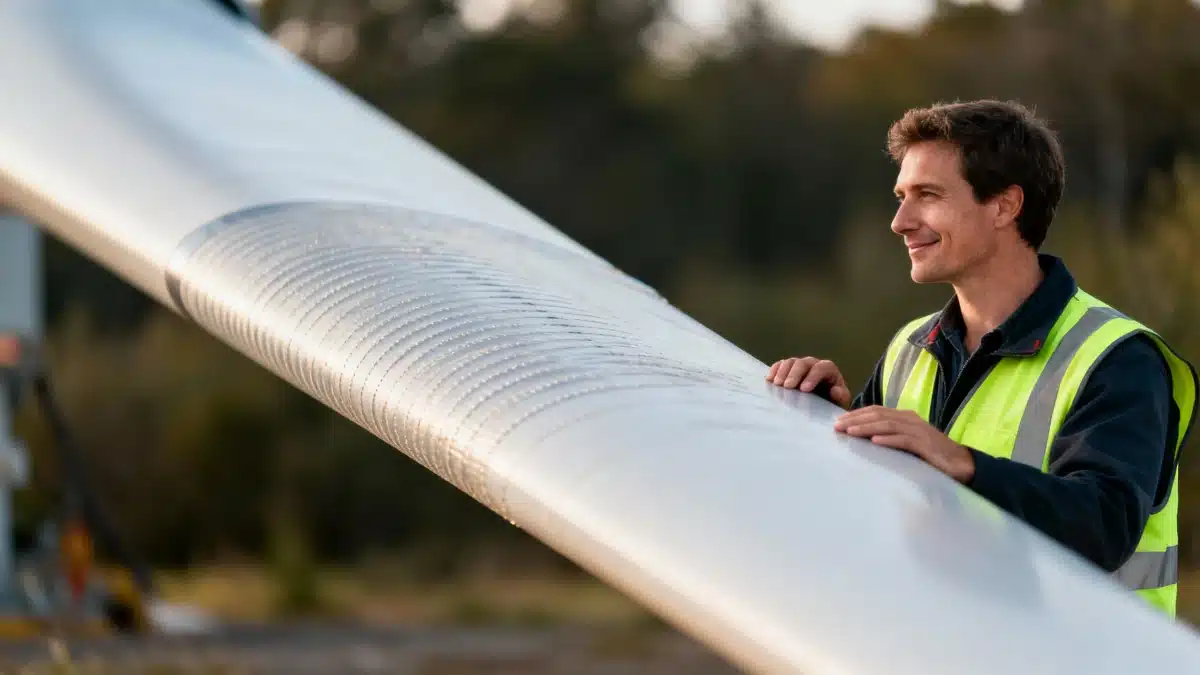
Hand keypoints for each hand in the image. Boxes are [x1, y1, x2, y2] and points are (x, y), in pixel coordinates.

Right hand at [765, 357, 851, 407]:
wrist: (825, 400)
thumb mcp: (841, 401)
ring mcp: (799, 365)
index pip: (821, 368)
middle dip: (794, 374)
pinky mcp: (788, 369)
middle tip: (787, 387)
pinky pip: (780, 365)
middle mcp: (813, 364)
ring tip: (777, 384)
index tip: (804, 390)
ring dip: (782, 372)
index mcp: (828, 369)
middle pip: (802, 363)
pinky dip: (774, 370)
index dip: (812, 377)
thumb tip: (835, 391)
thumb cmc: (833, 400)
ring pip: (790, 362)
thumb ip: (841, 396)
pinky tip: (769, 380)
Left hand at [835, 406, 975, 482]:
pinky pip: (904, 440)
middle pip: (878, 416)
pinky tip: (875, 442)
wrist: (961, 464)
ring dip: (867, 428)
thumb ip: (890, 438)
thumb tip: (864, 442)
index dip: (856, 415)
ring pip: (888, 425)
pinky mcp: (926, 445)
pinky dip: (889, 440)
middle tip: (837, 426)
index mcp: (905, 417)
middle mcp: (910, 420)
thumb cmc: (930, 455)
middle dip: (856, 420)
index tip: (838, 421)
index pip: (876, 412)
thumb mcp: (907, 444)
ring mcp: (919, 431)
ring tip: (850, 432)